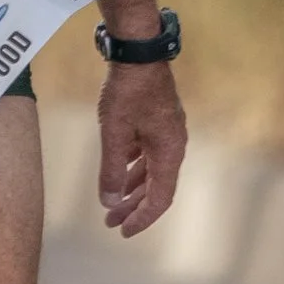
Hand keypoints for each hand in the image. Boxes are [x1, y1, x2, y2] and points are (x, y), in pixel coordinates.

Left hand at [98, 59, 186, 237]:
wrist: (138, 51)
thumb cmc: (126, 91)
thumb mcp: (114, 133)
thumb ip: (112, 169)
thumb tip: (110, 202)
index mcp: (169, 152)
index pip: (161, 198)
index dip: (143, 218)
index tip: (123, 232)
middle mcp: (174, 145)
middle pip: (156, 187)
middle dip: (133, 207)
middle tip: (110, 222)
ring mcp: (167, 132)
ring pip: (151, 170)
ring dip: (132, 187)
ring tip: (111, 202)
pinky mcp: (158, 120)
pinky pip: (148, 153)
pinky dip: (134, 166)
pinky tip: (119, 171)